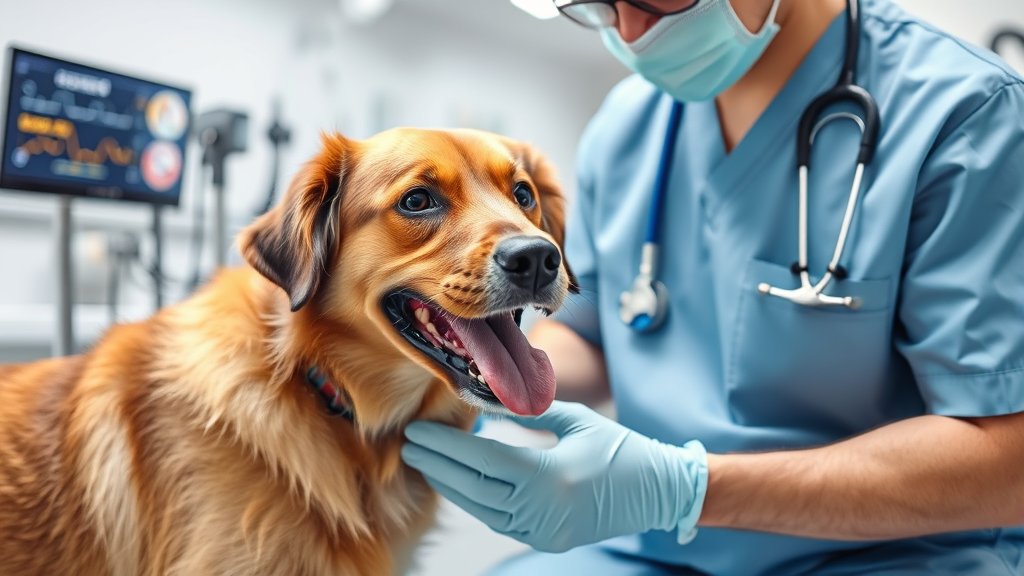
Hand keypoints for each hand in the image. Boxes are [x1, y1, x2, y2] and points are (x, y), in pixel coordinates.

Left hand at [401, 401, 707, 552]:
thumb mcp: (577, 421)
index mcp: (550, 476)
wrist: (660, 492)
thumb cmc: (621, 448)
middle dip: (437, 466)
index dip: (445, 447)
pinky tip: (460, 484)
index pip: (482, 460)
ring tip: (428, 463)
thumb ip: (531, 414)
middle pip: (474, 488)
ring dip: (451, 486)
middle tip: (410, 445)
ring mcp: (544, 530)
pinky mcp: (547, 539)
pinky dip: (476, 501)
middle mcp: (544, 510)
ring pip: (482, 509)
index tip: (418, 432)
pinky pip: (499, 521)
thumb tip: (488, 401)